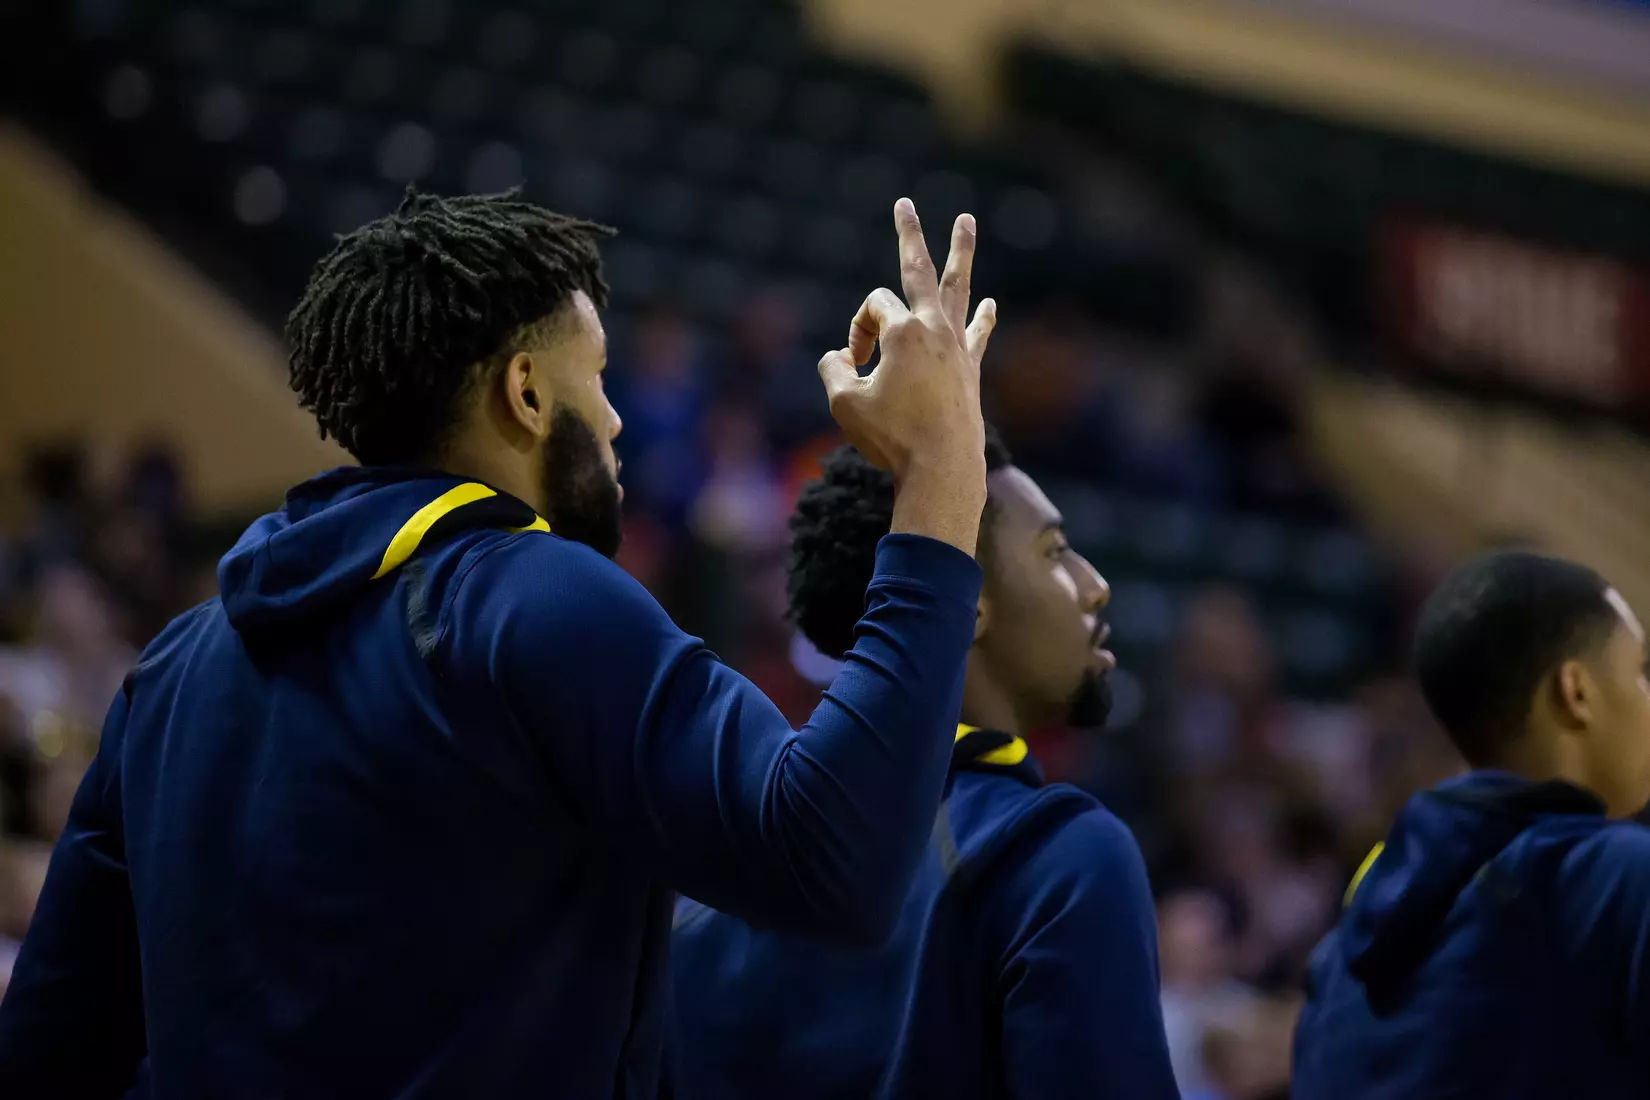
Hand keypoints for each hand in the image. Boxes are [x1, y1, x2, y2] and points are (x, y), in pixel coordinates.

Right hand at [817, 199, 995, 478]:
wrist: (942, 469)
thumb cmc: (891, 438)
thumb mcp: (844, 403)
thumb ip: (833, 370)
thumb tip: (839, 357)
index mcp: (903, 331)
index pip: (872, 309)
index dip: (855, 331)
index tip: (853, 365)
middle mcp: (935, 329)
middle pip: (919, 269)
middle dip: (908, 235)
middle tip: (905, 203)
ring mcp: (957, 347)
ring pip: (958, 289)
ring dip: (960, 254)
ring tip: (966, 222)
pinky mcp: (970, 371)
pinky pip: (977, 335)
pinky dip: (982, 319)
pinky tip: (989, 305)